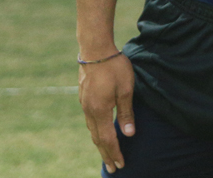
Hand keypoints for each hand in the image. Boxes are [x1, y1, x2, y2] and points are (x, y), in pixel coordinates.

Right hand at [78, 53, 135, 172]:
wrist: (94, 47)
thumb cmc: (113, 66)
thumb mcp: (126, 89)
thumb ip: (126, 112)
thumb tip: (128, 134)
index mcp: (99, 110)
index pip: (107, 139)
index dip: (114, 153)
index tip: (121, 165)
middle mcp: (89, 110)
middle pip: (97, 138)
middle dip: (106, 154)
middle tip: (113, 168)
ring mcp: (84, 103)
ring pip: (91, 129)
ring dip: (100, 143)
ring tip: (106, 153)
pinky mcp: (84, 96)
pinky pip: (89, 120)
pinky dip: (96, 131)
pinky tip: (100, 131)